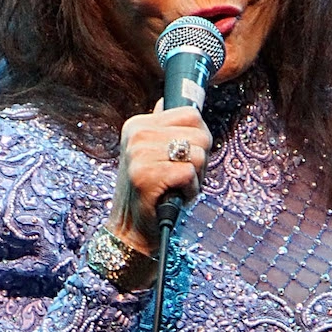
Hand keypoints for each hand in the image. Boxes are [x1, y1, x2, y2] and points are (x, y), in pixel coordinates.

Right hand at [110, 103, 211, 254]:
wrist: (131, 230)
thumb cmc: (151, 193)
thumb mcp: (152, 154)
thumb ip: (161, 127)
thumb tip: (168, 101)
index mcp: (138, 125)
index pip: (191, 114)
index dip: (199, 138)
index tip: (184, 158)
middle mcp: (136, 134)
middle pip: (201, 133)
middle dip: (200, 160)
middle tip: (180, 177)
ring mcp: (138, 154)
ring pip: (198, 154)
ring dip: (196, 177)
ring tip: (176, 187)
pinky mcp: (145, 175)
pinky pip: (190, 174)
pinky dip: (190, 190)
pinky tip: (174, 197)